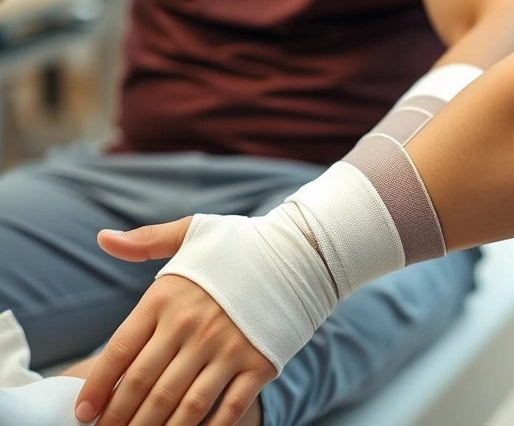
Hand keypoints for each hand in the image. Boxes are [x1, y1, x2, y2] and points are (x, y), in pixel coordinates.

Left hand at [74, 217, 275, 425]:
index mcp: (168, 298)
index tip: (84, 412)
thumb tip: (103, 239)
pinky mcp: (259, 364)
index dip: (99, 388)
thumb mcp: (192, 233)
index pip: (121, 352)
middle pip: (146, 385)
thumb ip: (145, 241)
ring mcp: (228, 349)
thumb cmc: (244, 247)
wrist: (303, 253)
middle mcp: (194, 327)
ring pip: (182, 404)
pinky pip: (227, 408)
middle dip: (121, 417)